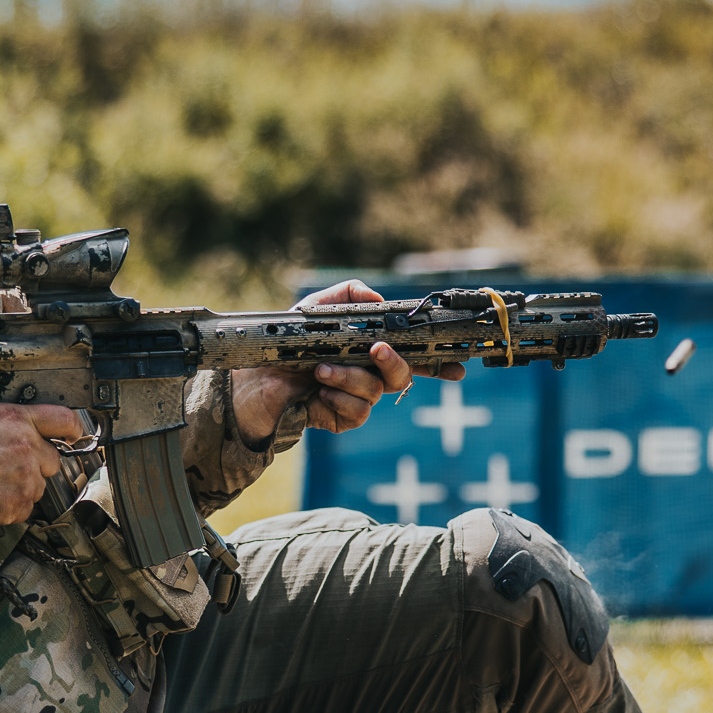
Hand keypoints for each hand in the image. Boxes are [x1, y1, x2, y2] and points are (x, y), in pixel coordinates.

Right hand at [0, 400, 83, 525]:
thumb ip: (0, 416)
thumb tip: (11, 421)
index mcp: (15, 419)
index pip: (63, 419)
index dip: (72, 428)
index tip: (73, 435)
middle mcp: (26, 446)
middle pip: (52, 459)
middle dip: (35, 463)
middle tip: (7, 466)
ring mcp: (26, 477)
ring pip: (40, 485)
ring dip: (23, 486)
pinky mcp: (19, 503)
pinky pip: (26, 506)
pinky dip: (12, 506)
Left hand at [229, 279, 467, 442]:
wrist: (253, 377)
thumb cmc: (286, 342)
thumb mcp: (316, 308)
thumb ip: (349, 294)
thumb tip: (379, 299)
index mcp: (369, 348)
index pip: (412, 355)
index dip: (438, 363)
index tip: (459, 367)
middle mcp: (369, 374)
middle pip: (404, 374)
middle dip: (395, 362)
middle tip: (376, 349)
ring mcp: (357, 398)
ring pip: (377, 391)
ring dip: (350, 377)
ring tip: (321, 369)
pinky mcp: (342, 418)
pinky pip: (357, 411)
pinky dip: (338, 397)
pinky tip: (318, 392)